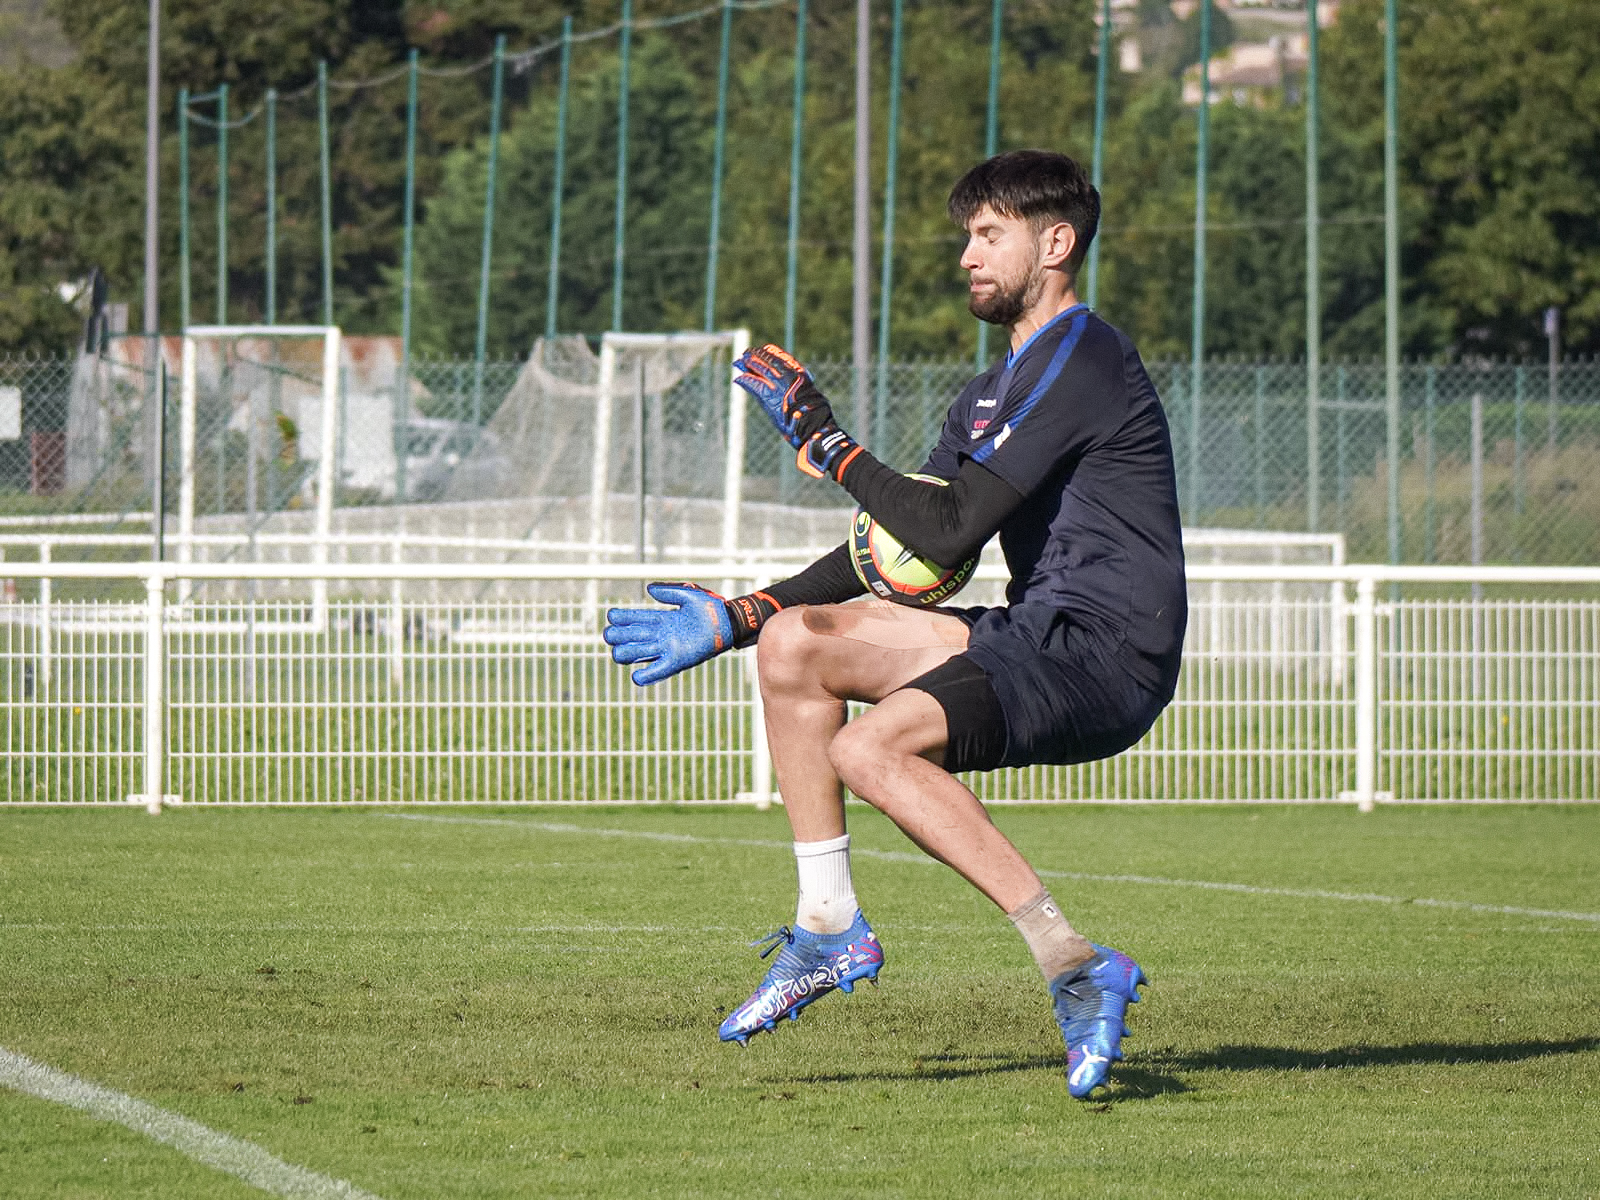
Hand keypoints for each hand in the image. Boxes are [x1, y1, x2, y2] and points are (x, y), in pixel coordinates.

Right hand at [603, 582, 734, 685]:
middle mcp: (661, 634)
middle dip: (618, 636)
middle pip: (631, 636)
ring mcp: (667, 648)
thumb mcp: (688, 594)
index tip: (611, 615)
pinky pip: (658, 670)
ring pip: (639, 653)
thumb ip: (668, 591)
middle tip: (611, 635)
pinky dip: (646, 675)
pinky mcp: (677, 660)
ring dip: (626, 654)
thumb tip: (648, 589)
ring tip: (618, 653)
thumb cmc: (711, 607)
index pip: (635, 618)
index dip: (621, 617)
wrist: (729, 622)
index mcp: (661, 619)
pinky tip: (636, 676)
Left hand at [734, 344, 864, 482]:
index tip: (766, 348)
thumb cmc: (817, 416)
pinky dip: (746, 381)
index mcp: (800, 377)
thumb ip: (802, 388)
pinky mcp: (769, 398)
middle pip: (770, 363)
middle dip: (758, 357)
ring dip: (750, 365)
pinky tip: (739, 378)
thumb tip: (800, 384)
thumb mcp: (813, 396)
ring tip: (740, 361)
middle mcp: (789, 378)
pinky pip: (755, 386)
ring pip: (761, 371)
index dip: (773, 353)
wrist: (812, 427)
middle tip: (747, 352)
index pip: (784, 360)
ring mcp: (779, 387)